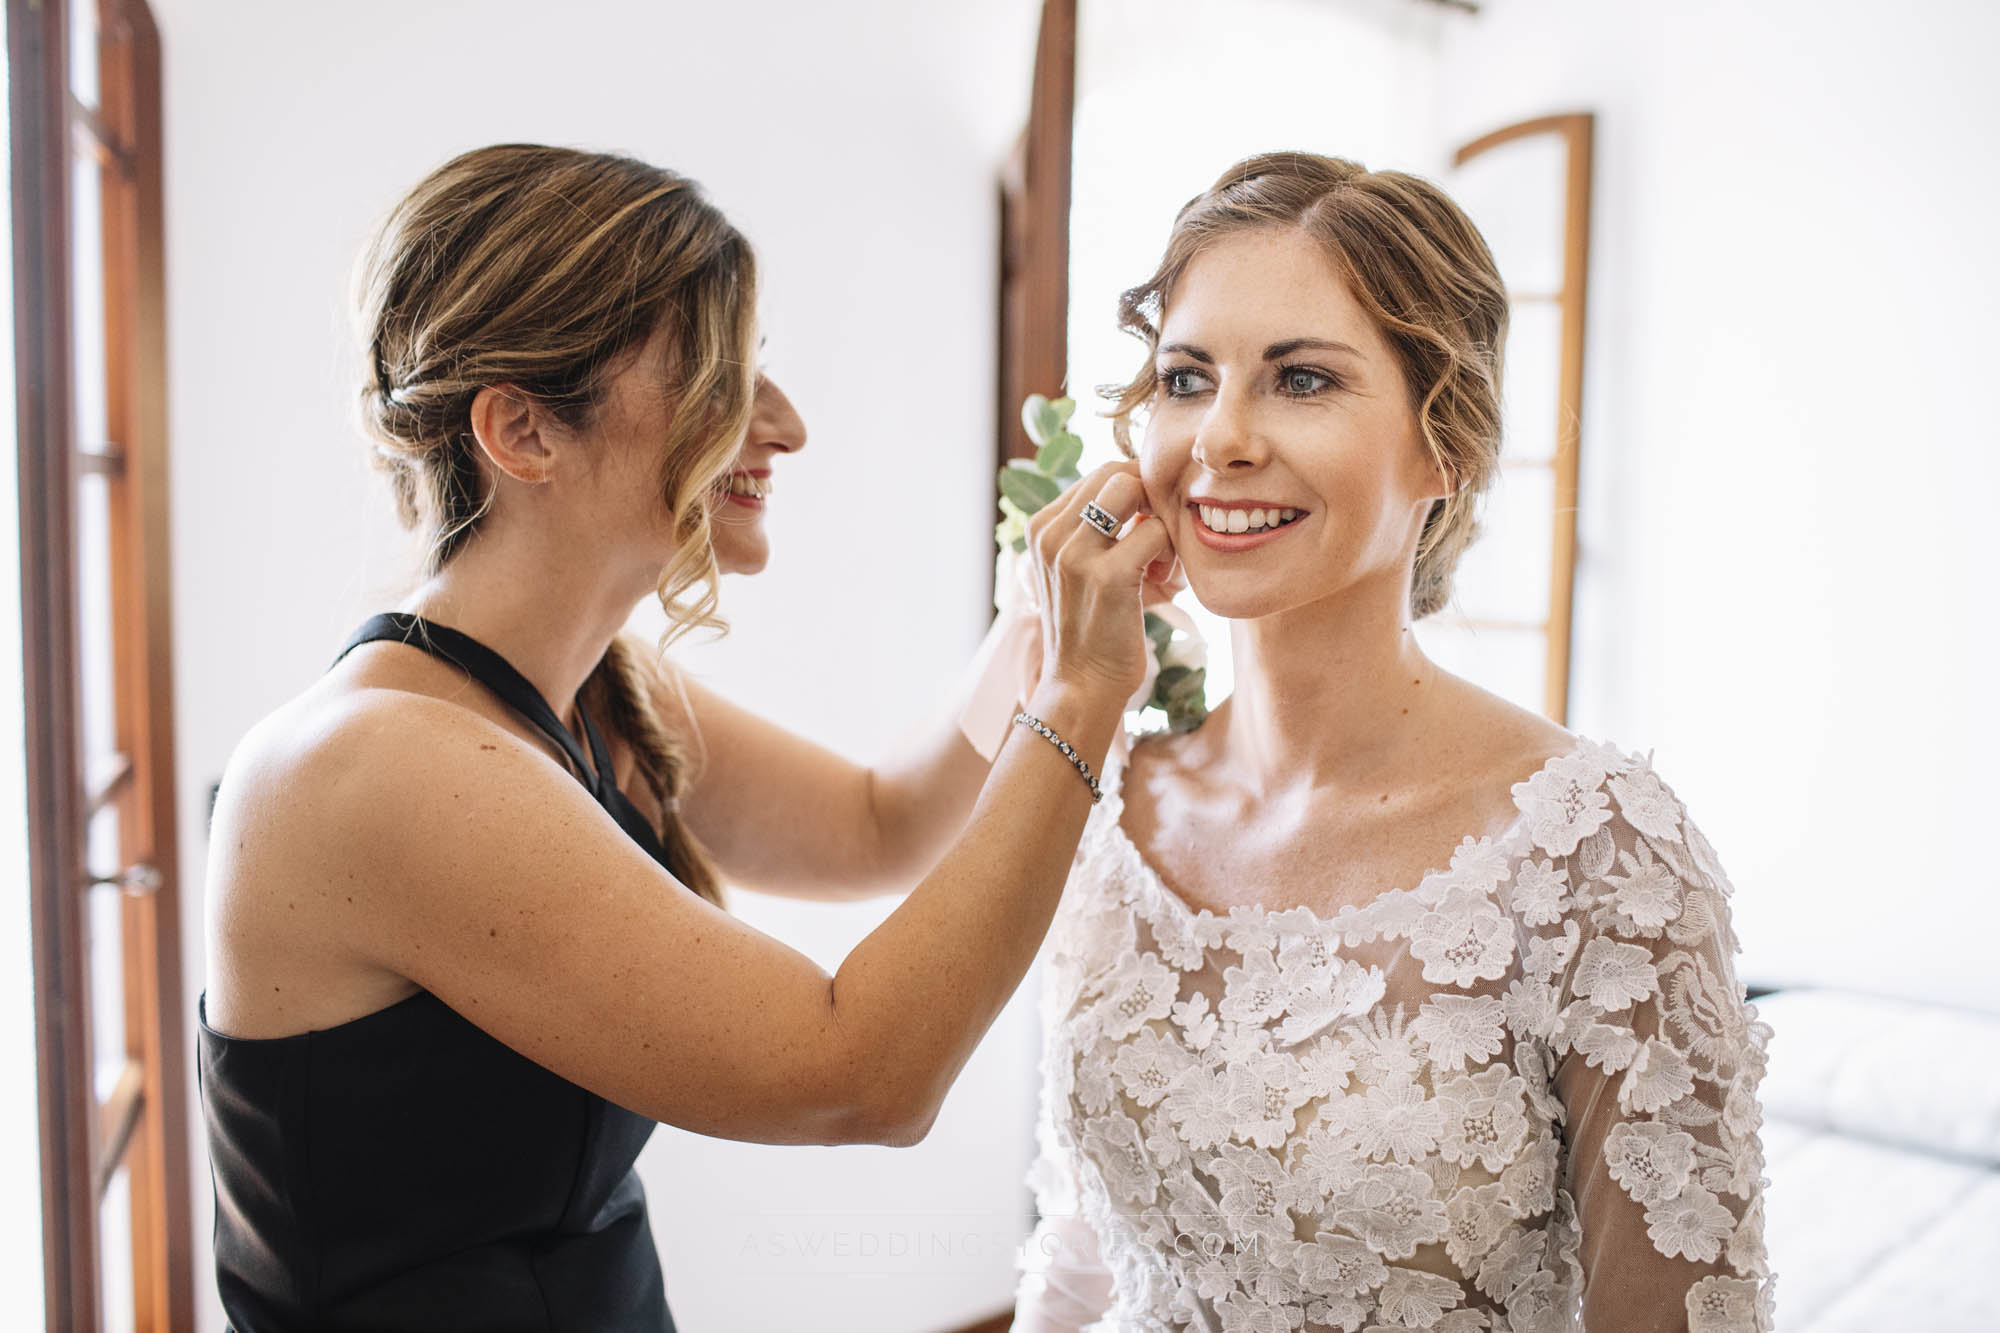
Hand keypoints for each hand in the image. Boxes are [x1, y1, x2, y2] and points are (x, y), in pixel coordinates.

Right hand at [1022, 461, 1173, 705]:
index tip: (1145, 531)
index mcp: (1040, 528)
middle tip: (1160, 540)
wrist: (1082, 686)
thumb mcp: (1079, 570)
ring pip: (1134, 491)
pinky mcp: (1106, 575)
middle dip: (1150, 498)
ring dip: (1159, 520)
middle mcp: (1050, 534)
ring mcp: (1074, 554)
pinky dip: (1170, 553)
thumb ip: (1097, 530)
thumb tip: (1141, 487)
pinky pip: (1155, 532)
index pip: (1098, 475)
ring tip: (1160, 561)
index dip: (1136, 493)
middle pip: (1116, 473)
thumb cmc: (1091, 629)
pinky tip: (1164, 581)